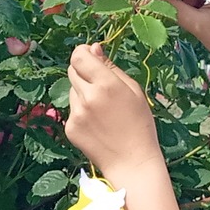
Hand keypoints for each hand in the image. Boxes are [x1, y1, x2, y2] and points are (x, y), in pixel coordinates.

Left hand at [64, 44, 160, 176]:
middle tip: (100, 85)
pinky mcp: (70, 128)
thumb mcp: (133, 90)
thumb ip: (111, 67)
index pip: (78, 57)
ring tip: (102, 109)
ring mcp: (76, 114)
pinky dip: (81, 111)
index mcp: (106, 84)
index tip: (90, 56)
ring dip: (82, 93)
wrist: (132, 161)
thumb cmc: (139, 124)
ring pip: (72, 91)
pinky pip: (72, 110)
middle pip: (72, 70)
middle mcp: (87, 97)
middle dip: (82, 71)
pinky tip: (96, 124)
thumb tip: (93, 48)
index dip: (82, 53)